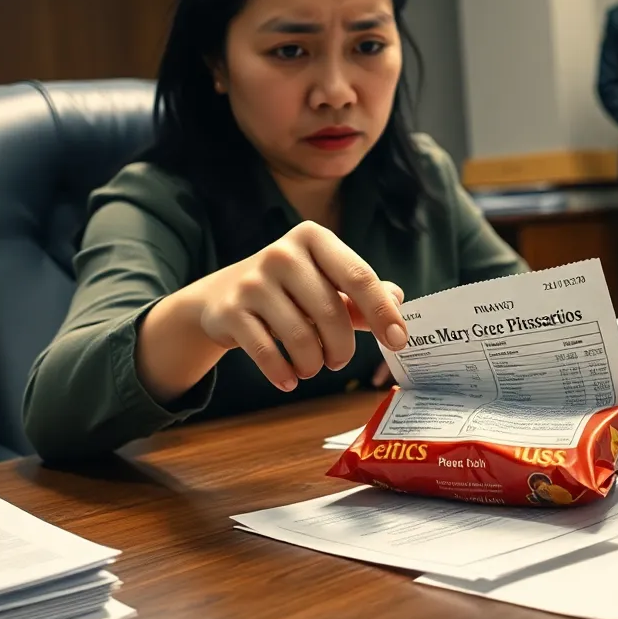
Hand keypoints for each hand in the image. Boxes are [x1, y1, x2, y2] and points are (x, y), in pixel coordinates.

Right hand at [194, 221, 407, 391]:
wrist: (219, 297)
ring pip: (300, 337)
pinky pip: (267, 353)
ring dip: (313, 364)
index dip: (382, 312)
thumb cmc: (287, 291)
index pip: (358, 276)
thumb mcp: (323, 283)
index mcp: (314, 238)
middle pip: (331, 311)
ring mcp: (252, 281)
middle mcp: (282, 253)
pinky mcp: (230, 311)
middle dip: (342, 347)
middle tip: (339, 361)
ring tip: (311, 367)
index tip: (398, 341)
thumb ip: (359, 293)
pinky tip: (289, 379)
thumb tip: (398, 299)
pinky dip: (283, 373)